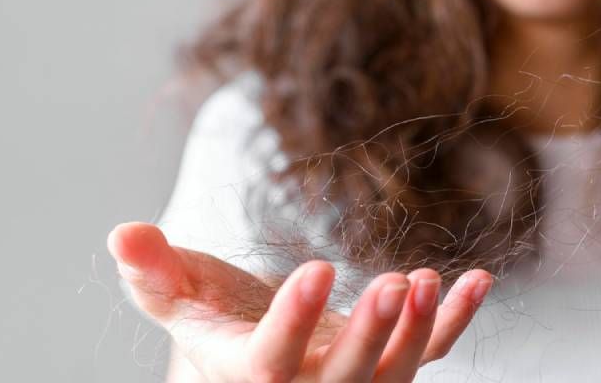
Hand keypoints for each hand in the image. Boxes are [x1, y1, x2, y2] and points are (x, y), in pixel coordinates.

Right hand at [108, 222, 491, 381]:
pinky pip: (432, 353)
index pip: (269, 364)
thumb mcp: (179, 295)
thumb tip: (122, 233)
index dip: (294, 323)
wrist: (257, 351)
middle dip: (371, 335)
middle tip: (396, 284)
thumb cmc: (213, 317)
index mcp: (246, 375)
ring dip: (419, 331)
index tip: (318, 268)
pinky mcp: (389, 365)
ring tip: (430, 280)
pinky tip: (478, 280)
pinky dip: (456, 320)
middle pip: (344, 378)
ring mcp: (354, 382)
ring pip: (393, 374)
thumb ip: (153, 271)